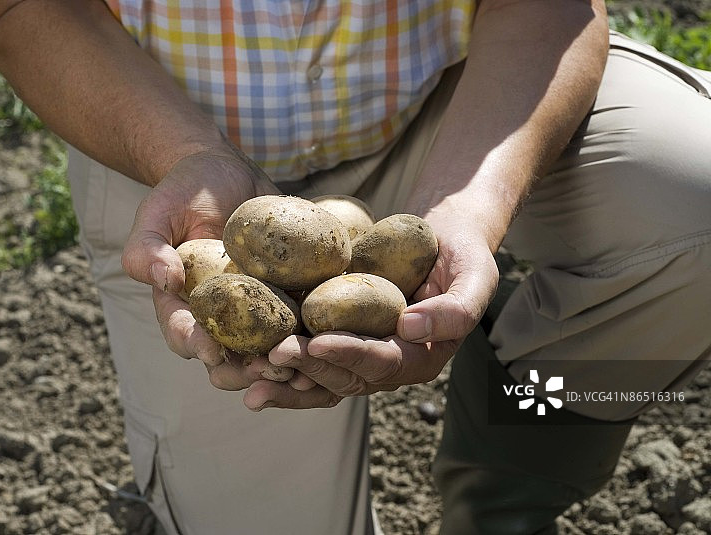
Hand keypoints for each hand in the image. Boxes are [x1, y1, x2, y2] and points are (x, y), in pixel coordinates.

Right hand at [121, 145, 293, 389]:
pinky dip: (314, 335)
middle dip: (245, 371)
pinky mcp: (288, 293)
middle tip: (265, 367)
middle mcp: (220, 317)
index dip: (195, 345)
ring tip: (301, 366)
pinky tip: (332, 338)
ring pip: (268, 350)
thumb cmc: (183, 192)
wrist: (225, 172)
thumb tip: (164, 279)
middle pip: (229, 358)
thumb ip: (147, 248)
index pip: (184, 334)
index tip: (209, 351)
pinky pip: (302, 320)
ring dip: (284, 363)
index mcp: (182, 306)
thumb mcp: (156, 212)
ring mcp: (257, 308)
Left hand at [243, 222, 498, 409]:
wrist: (444, 239)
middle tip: (268, 355)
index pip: (382, 362)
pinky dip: (282, 362)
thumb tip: (408, 328)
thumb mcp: (475, 274)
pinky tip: (247, 362)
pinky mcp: (342, 338)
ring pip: (321, 377)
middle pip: (344, 377)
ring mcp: (363, 354)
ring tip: (245, 376)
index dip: (348, 355)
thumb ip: (455, 308)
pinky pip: (311, 357)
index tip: (315, 342)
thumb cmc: (465, 252)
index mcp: (422, 357)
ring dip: (284, 379)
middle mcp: (390, 364)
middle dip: (306, 369)